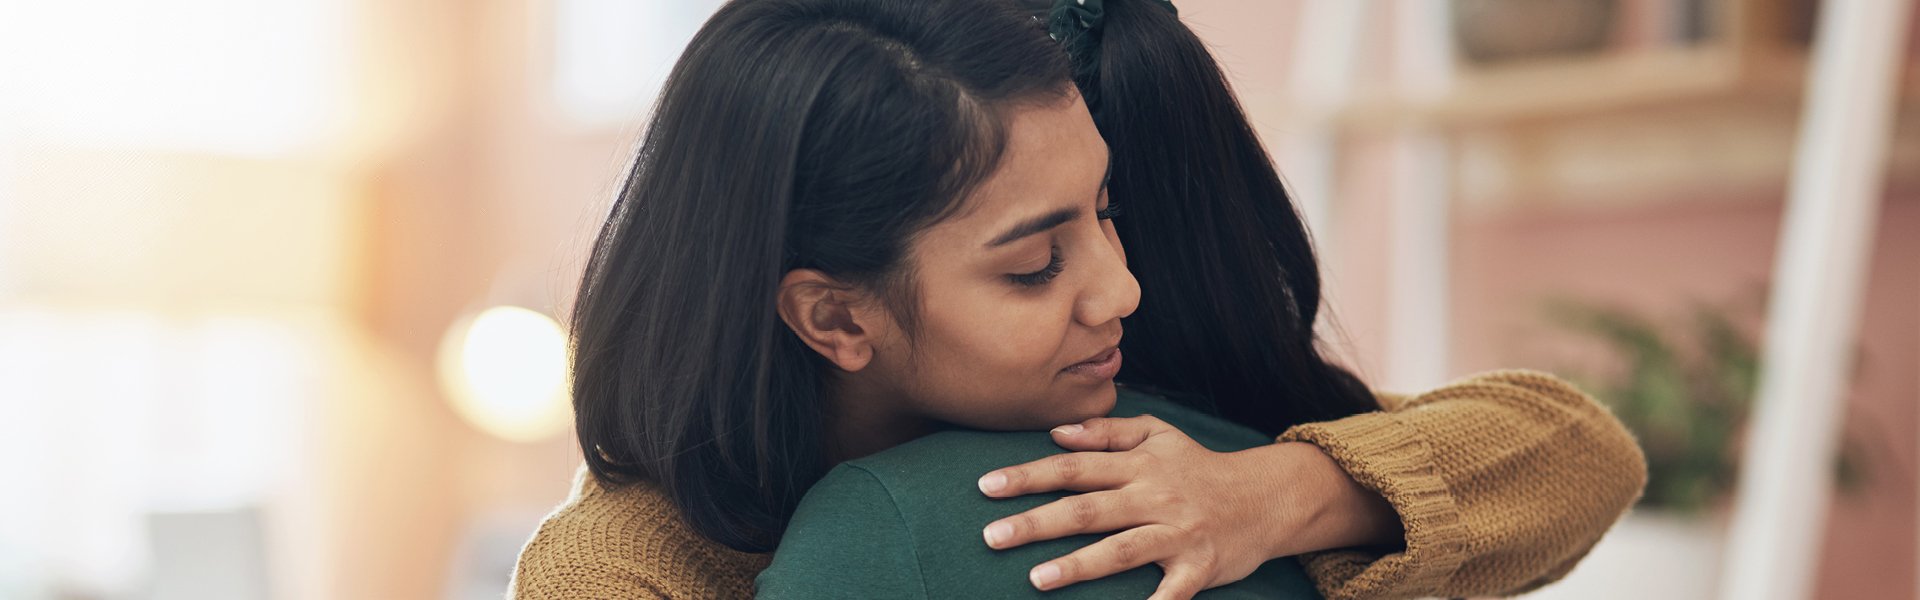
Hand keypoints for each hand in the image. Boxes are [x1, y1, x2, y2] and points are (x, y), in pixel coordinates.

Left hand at [975, 415, 1401, 599]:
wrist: (1266, 497)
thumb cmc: (1200, 468)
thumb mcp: (1159, 435)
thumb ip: (1108, 431)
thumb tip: (1058, 432)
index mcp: (1138, 465)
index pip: (1073, 468)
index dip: (1028, 475)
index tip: (985, 486)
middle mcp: (1153, 496)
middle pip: (1086, 509)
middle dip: (1035, 522)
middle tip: (990, 536)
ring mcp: (1176, 533)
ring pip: (1120, 549)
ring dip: (1077, 565)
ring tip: (1036, 578)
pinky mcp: (1198, 566)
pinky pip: (1170, 592)